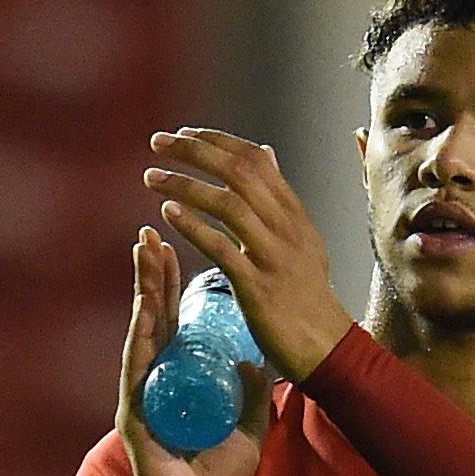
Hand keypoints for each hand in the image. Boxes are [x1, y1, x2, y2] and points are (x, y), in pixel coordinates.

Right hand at [116, 226, 273, 475]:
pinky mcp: (136, 417)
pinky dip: (140, 338)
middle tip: (150, 233)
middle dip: (150, 275)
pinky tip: (143, 310)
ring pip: (141, 334)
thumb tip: (259, 356)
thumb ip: (253, 387)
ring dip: (142, 293)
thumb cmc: (222, 470)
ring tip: (144, 255)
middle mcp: (157, 379)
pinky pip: (138, 370)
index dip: (169, 282)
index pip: (171, 318)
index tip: (171, 242)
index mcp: (179, 376)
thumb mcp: (248, 418)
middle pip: (151, 317)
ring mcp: (143, 395)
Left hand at [143, 127, 352, 381]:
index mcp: (294, 213)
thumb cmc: (305, 291)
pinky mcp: (257, 286)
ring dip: (185, 185)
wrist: (324, 342)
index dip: (217, 140)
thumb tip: (265, 151)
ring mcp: (273, 256)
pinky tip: (168, 212)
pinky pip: (222, 248)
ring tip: (151, 176)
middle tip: (157, 142)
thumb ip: (279, 195)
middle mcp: (286, 227)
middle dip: (194, 151)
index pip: (256, 159)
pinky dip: (193, 226)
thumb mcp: (301, 235)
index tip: (184, 133)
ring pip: (228, 204)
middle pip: (240, 173)